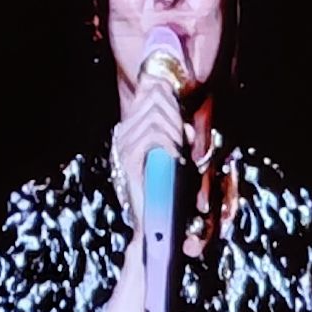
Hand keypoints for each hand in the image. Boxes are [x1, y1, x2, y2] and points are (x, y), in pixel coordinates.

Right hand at [108, 66, 206, 245]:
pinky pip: (152, 137)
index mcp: (131, 129)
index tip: (182, 110)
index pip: (146, 93)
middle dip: (175, 113)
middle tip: (184, 136)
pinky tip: (176, 156)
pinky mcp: (129, 160)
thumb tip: (188, 128)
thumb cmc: (164, 187)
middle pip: (153, 99)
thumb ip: (177, 137)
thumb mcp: (173, 154)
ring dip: (174, 130)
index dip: (168, 93)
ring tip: (180, 148)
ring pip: (154, 117)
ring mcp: (124, 146)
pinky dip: (169, 143)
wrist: (152, 218)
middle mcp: (123, 134)